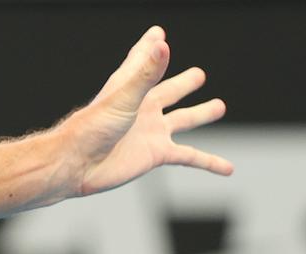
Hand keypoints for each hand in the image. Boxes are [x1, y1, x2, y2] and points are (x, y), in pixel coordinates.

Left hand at [63, 26, 232, 196]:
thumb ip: (146, 73)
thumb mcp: (123, 97)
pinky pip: (191, 156)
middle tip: (198, 75)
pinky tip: (228, 168)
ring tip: (219, 106)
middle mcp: (143, 108)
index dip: (151, 46)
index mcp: (132, 87)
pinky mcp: (156, 154)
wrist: (78, 165)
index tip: (158, 33)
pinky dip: (210, 161)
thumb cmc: (93, 128)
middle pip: (169, 91)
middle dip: (183, 83)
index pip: (143, 60)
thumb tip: (163, 45)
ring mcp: (151, 132)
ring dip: (201, 114)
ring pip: (184, 120)